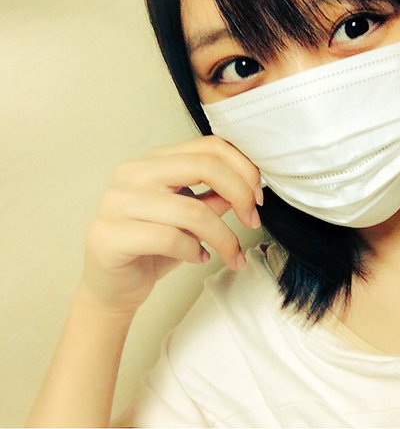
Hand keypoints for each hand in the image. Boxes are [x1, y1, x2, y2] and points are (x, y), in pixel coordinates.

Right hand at [80, 135, 262, 312]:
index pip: (208, 146)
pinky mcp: (109, 236)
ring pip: (192, 210)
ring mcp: (116, 202)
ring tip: (231, 254)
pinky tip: (198, 258)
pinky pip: (169, 239)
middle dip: (240, 195)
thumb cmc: (153, 246)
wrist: (113, 286)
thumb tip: (251, 187)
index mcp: (153, 160)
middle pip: (204, 166)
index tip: (257, 198)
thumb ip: (215, 196)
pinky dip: (195, 251)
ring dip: (223, 237)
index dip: (243, 170)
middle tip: (253, 221)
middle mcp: (131, 173)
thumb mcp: (192, 216)